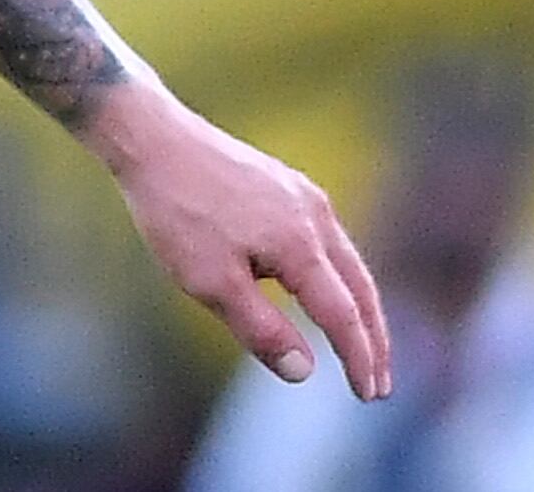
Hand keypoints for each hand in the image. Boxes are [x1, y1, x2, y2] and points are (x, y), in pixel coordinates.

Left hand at [86, 85, 391, 396]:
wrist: (152, 138)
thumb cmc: (176, 211)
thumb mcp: (210, 282)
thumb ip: (260, 330)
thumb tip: (306, 373)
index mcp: (299, 245)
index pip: (343, 315)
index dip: (359, 359)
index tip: (368, 396)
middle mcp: (314, 216)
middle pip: (360, 288)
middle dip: (374, 339)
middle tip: (380, 385)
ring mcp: (303, 194)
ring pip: (348, 262)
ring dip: (359, 307)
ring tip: (363, 344)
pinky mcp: (286, 183)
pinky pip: (328, 239)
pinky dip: (339, 275)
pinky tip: (326, 288)